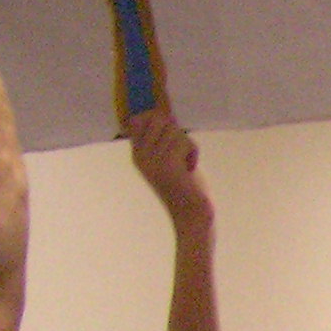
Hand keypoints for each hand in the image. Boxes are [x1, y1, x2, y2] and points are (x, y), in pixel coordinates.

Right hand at [125, 106, 210, 229]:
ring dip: (187, 143)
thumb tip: (167, 115)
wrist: (190, 215)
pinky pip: (184, 141)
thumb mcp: (168, 160)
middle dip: (176, 130)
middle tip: (182, 150)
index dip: (156, 118)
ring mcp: (152, 159)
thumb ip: (163, 140)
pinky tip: (190, 167)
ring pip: (173, 129)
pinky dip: (194, 152)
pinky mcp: (168, 163)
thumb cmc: (184, 188)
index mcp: (137, 155)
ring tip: (187, 161)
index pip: (137, 120)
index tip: (171, 132)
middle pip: (157, 118)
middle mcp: (140, 156)